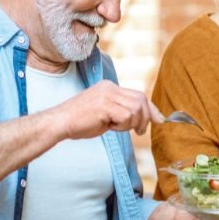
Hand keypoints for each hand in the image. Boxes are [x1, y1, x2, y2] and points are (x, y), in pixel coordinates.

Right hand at [49, 80, 164, 138]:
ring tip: (116, 128)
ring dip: (131, 124)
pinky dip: (122, 126)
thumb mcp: (105, 114)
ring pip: (135, 109)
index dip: (151, 108)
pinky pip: (126, 116)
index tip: (159, 120)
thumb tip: (144, 120)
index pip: (138, 95)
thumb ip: (123, 113)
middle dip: (145, 117)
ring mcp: (107, 95)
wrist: (59, 123)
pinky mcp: (105, 105)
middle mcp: (110, 87)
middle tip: (139, 132)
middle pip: (141, 100)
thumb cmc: (80, 123)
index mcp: (110, 87)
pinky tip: (110, 127)